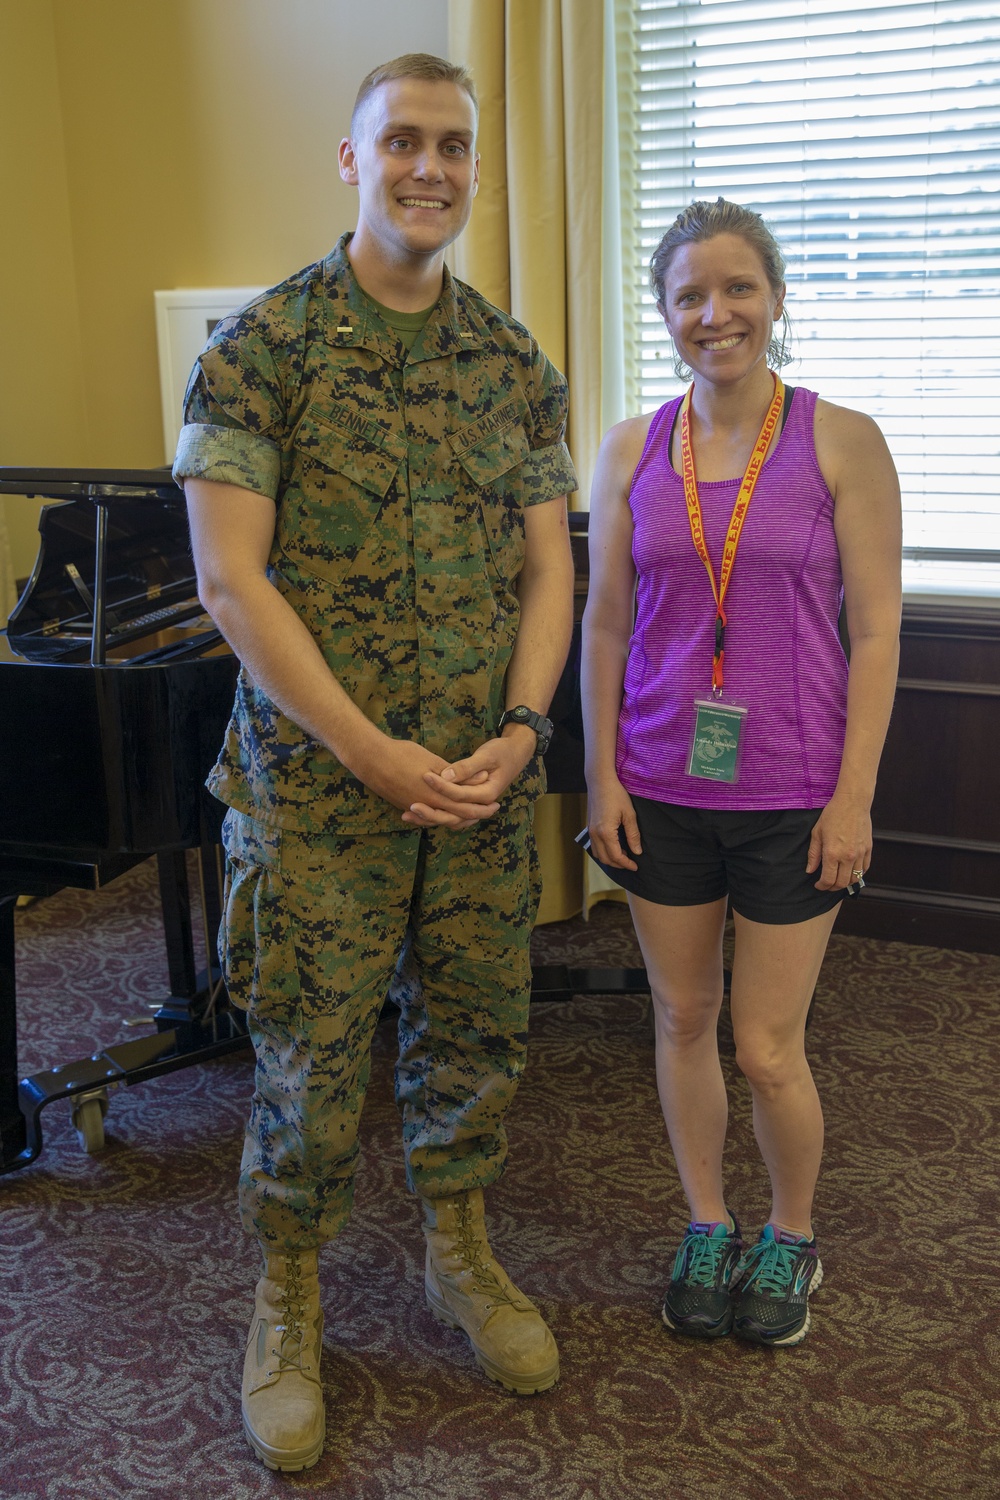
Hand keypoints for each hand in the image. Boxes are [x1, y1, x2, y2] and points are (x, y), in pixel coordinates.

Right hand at [358, 737, 498, 829]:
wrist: (370, 760)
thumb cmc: (402, 755)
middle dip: (476, 815)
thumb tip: (481, 778)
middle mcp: (427, 807)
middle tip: (491, 810)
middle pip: (457, 817)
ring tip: (473, 812)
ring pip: (442, 819)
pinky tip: (448, 811)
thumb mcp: (433, 761)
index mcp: (436, 797)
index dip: (482, 808)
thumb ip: (457, 774)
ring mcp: (415, 808)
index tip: (496, 804)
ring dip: (459, 816)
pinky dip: (442, 815)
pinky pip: (429, 816)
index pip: (466, 807)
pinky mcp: (405, 805)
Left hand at [405, 732, 534, 825]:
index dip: (441, 787)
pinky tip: (417, 813)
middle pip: (454, 815)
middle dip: (430, 813)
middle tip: (410, 807)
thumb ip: (467, 767)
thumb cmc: (502, 752)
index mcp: (487, 793)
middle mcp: (480, 804)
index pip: (460, 795)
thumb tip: (447, 775)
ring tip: (407, 815)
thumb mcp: (487, 755)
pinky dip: (435, 816)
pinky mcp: (469, 802)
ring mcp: (475, 805)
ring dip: (430, 819)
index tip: (424, 776)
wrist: (516, 753)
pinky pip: (451, 815)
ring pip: (451, 820)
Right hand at [586, 776, 641, 871]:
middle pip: (605, 859)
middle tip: (631, 863)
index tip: (636, 866)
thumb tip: (637, 852)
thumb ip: (633, 835)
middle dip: (618, 864)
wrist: (600, 781)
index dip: (626, 864)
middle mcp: (595, 834)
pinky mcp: (589, 827)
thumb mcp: (629, 814)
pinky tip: (613, 847)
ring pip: (597, 854)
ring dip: (610, 859)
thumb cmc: (616, 794)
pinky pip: (594, 846)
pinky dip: (603, 852)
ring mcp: (590, 831)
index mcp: (606, 832)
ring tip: (623, 856)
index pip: (616, 856)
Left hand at [806, 793, 871, 890]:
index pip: (828, 880)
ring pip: (855, 879)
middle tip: (826, 885)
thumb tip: (810, 870)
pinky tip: (850, 871)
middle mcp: (847, 856)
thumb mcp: (817, 833)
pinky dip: (858, 874)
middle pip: (842, 883)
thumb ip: (813, 854)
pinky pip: (865, 869)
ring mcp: (859, 854)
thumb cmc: (832, 815)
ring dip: (845, 883)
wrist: (852, 803)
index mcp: (832, 853)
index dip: (822, 886)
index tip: (818, 885)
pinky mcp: (868, 849)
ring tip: (838, 879)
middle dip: (832, 887)